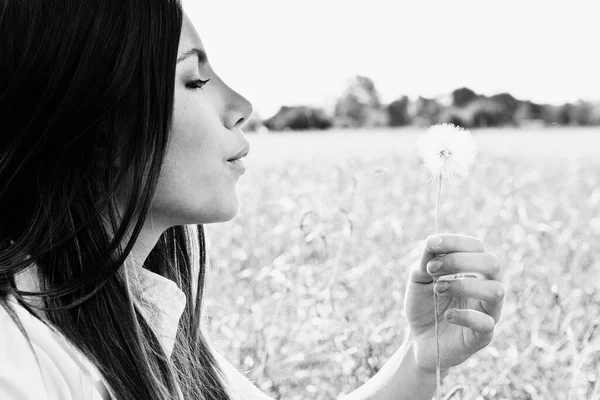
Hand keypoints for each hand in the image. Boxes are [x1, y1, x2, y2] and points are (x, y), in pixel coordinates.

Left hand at [404, 234, 504, 373]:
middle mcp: (487, 288)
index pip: (476, 247)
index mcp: (474, 271)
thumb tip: (433, 242)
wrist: (419, 340)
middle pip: (493, 263)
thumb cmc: (424, 306)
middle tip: (433, 270)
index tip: (431, 244)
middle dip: (459, 261)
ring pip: (496, 291)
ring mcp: (489, 312)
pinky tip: (447, 315)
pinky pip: (486, 323)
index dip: (455, 242)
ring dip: (463, 286)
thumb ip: (426, 261)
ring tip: (438, 290)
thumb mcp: (419, 280)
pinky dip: (464, 316)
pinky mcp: (484, 335)